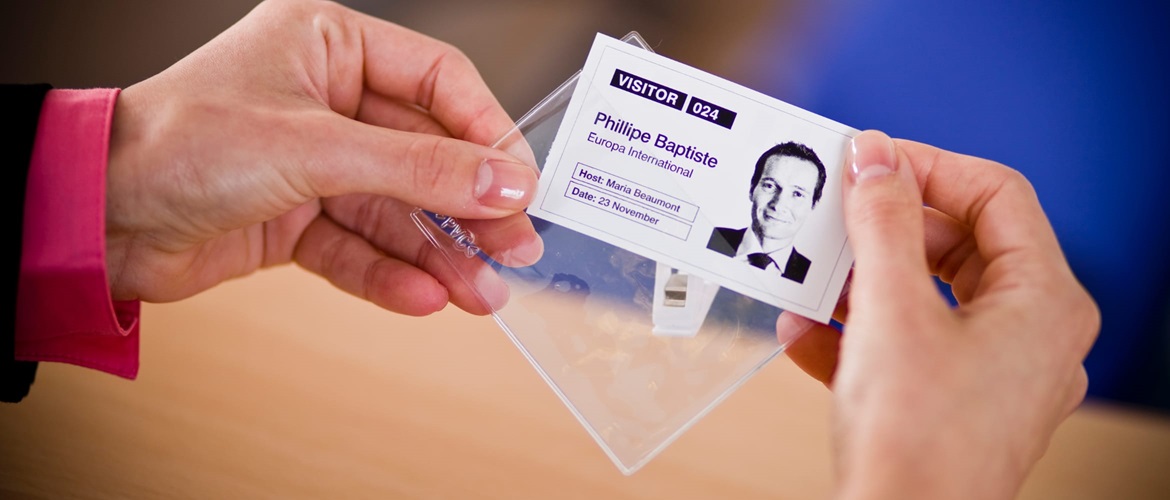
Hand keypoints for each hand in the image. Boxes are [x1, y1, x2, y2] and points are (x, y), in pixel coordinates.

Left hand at [105, 0, 541, 314]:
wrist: (93, 218)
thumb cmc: (177, 145)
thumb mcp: (315, 149)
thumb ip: (418, 167)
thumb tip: (504, 181)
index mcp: (330, 45)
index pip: (438, 82)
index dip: (486, 133)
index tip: (522, 183)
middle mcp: (326, 100)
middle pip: (425, 154)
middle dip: (469, 207)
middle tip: (514, 248)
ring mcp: (313, 162)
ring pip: (397, 209)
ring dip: (439, 254)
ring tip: (481, 293)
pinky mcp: (296, 217)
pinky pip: (359, 245)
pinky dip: (390, 273)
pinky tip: (426, 297)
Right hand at [776, 130, 1098, 498]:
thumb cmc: (916, 443)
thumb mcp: (890, 311)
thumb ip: (882, 223)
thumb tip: (875, 155)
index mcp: (1043, 302)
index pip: (996, 195)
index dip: (928, 167)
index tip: (868, 160)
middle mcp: (1031, 335)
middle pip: (959, 245)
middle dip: (886, 229)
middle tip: (833, 213)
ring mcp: (994, 374)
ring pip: (927, 297)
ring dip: (860, 282)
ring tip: (808, 277)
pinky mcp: (953, 404)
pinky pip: (908, 346)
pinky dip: (858, 333)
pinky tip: (804, 334)